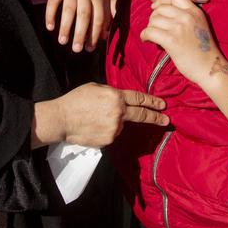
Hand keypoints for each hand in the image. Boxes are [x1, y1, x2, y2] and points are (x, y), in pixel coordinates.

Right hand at [34, 83, 168, 147]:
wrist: (62, 119)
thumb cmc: (76, 100)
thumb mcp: (95, 88)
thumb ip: (111, 93)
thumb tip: (120, 99)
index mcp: (116, 96)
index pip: (139, 98)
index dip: (152, 101)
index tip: (162, 104)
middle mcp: (118, 112)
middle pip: (141, 115)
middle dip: (155, 117)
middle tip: (165, 120)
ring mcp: (114, 128)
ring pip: (121, 125)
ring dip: (114, 122)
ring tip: (95, 119)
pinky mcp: (109, 140)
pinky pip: (112, 134)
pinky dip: (106, 130)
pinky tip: (93, 126)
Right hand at [46, 0, 110, 52]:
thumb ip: (105, 12)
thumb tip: (103, 36)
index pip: (98, 17)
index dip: (94, 34)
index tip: (90, 49)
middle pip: (84, 15)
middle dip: (80, 34)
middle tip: (77, 50)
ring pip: (68, 10)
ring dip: (65, 27)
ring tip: (62, 42)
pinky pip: (53, 1)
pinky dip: (50, 14)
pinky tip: (49, 27)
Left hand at [141, 0, 227, 85]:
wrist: (210, 67)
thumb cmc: (203, 50)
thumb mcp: (199, 25)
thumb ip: (186, 16)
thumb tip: (162, 10)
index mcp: (195, 11)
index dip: (161, 0)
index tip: (155, 7)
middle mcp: (187, 17)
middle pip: (160, 8)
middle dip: (154, 17)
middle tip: (155, 28)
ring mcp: (179, 28)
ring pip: (153, 20)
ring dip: (150, 28)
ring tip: (153, 37)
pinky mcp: (172, 40)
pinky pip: (149, 32)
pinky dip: (144, 36)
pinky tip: (147, 40)